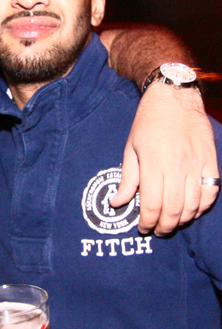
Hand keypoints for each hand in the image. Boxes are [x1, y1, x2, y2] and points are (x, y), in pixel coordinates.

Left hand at [111, 84, 218, 234]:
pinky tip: (193, 210)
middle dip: (165, 227)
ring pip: (193, 204)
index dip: (147, 222)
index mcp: (154, 164)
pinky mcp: (211, 161)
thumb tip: (116, 203)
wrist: (174, 98)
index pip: (152, 205)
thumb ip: (127, 179)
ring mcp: (197, 164)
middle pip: (173, 210)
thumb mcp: (131, 149)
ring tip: (173, 223)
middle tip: (158, 231)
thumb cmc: (148, 123)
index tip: (143, 228)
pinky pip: (211, 191)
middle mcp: (177, 166)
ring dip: (183, 220)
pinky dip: (203, 206)